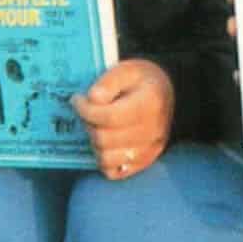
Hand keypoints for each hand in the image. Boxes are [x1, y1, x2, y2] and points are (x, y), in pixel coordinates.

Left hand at [73, 57, 174, 179]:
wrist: (165, 93)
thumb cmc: (142, 80)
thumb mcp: (126, 69)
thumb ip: (108, 81)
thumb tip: (92, 99)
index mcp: (150, 103)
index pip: (109, 117)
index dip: (86, 110)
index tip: (77, 100)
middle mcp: (153, 130)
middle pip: (105, 139)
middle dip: (88, 125)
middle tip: (86, 112)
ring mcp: (150, 150)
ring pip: (106, 159)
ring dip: (95, 143)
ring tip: (97, 127)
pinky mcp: (145, 162)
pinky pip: (114, 172)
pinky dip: (104, 159)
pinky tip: (105, 142)